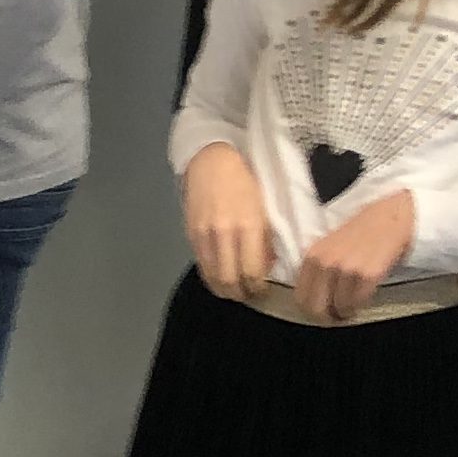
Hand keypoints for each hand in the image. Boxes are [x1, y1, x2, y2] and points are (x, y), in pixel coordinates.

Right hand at [181, 142, 273, 302]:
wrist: (211, 162)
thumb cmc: (245, 181)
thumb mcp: (263, 208)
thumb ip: (264, 240)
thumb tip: (267, 268)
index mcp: (247, 226)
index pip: (252, 271)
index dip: (258, 288)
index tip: (264, 290)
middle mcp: (224, 234)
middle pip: (230, 281)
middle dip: (241, 294)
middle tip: (249, 295)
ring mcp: (204, 236)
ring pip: (213, 278)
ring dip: (225, 290)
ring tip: (235, 289)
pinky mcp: (190, 236)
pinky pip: (202, 267)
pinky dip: (212, 278)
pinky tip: (220, 277)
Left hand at [293, 187, 417, 323]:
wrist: (388, 219)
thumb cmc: (358, 236)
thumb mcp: (326, 247)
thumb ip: (315, 271)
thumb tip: (309, 302)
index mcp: (311, 257)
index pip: (300, 298)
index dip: (312, 310)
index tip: (323, 310)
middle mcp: (325, 263)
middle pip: (316, 309)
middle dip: (327, 316)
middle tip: (338, 314)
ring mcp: (346, 269)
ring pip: (339, 308)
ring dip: (346, 311)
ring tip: (353, 303)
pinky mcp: (367, 274)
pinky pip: (358, 303)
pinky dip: (360, 305)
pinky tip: (363, 297)